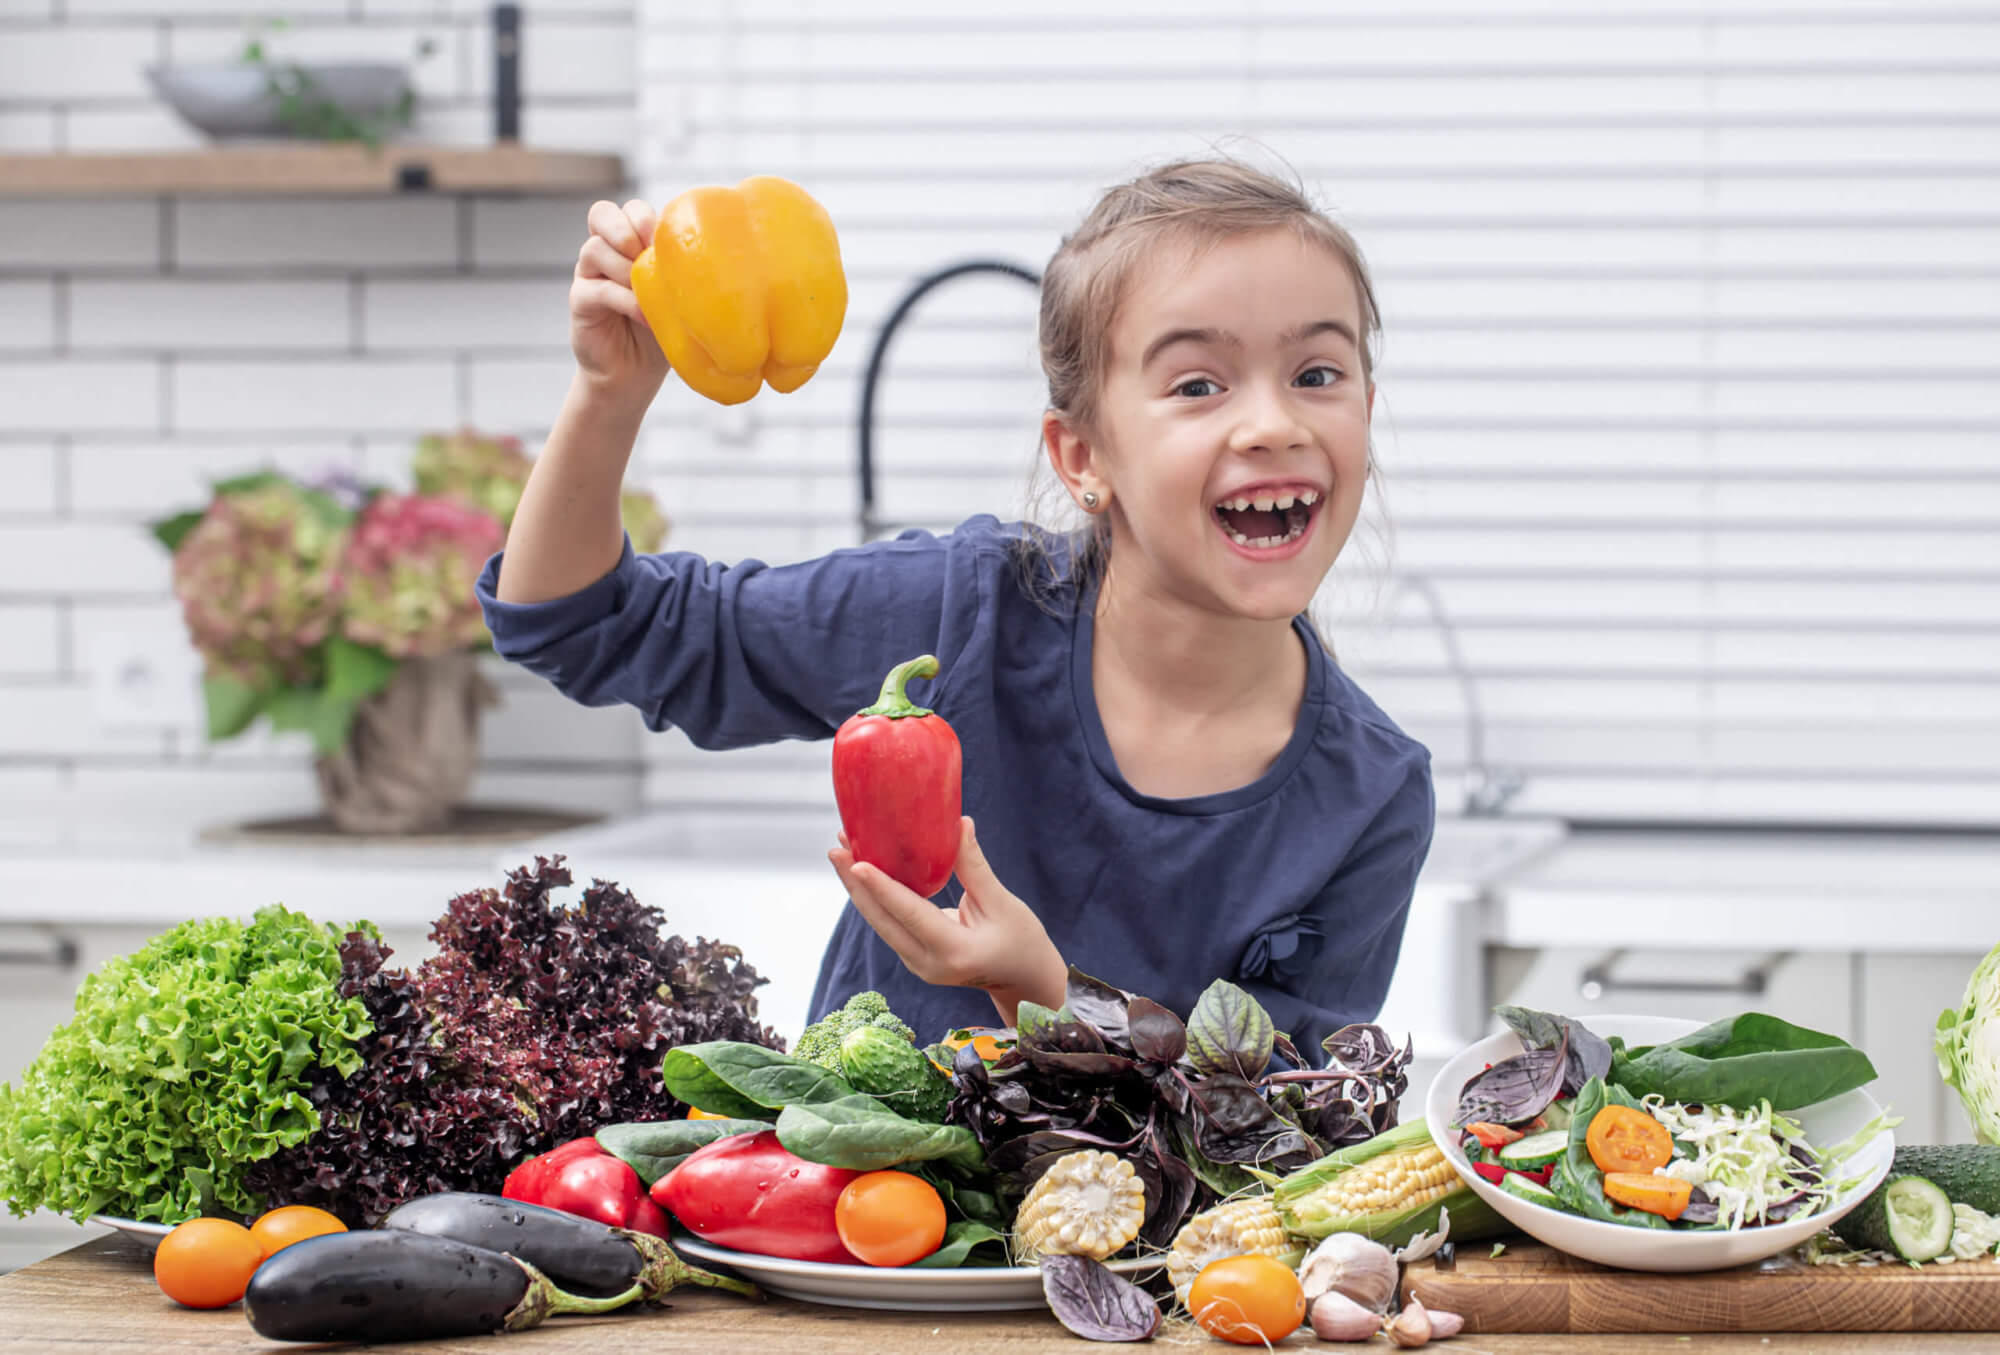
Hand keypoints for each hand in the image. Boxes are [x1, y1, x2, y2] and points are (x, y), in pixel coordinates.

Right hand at [570, 198, 670, 398]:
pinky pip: (598, 288)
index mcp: (630, 243)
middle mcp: (605, 252)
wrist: (635, 374)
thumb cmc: (662, 330)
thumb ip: (682, 271)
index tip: (667, 244)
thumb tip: (719, 254)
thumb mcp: (678, 296)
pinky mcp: (580, 301)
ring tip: (649, 294)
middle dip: (627, 229)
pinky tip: (645, 316)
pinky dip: (626, 299)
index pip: (630, 209)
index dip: (645, 218)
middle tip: (647, 256)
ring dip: (627, 268)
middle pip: (603, 214)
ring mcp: (589, 274)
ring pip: (596, 248)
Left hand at [829, 818, 1068, 1023]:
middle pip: (882, 920)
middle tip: (836, 848)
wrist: (1023, 980)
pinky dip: (875, 898)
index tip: (855, 862)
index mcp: (954, 951)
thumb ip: (974, 866)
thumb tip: (958, 822)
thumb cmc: (1021, 940)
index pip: (910, 914)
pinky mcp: (914, 958)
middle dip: (855, 884)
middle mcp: (928, 964)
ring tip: (842, 851)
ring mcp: (918, 965)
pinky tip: (862, 871)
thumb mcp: (1003, 903)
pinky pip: (889, 924)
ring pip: (880, 923)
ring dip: (860, 889)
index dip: (882, 886)